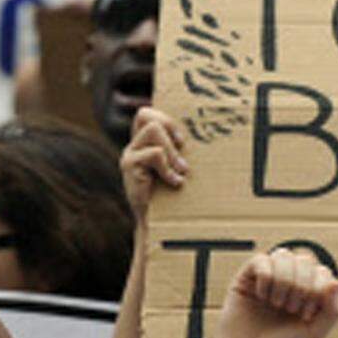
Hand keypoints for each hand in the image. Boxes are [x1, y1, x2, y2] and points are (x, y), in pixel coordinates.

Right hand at [121, 106, 187, 222]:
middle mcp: (133, 146)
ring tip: (180, 170)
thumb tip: (209, 133)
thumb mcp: (177, 168)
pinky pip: (155, 154)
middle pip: (144, 114)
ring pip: (153, 130)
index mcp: (143, 144)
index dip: (165, 118)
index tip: (182, 140)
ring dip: (172, 150)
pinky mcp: (129, 166)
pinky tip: (175, 182)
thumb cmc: (172, 195)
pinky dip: (169, 168)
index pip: (145, 114)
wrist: (157, 223)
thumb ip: (180, 152)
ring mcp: (129, 154)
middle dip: (168, 125)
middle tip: (182, 146)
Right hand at [212, 247, 337, 337]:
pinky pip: (261, 260)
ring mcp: (268, 278)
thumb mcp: (315, 334)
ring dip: (284, 281)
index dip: (318, 289)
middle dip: (302, 286)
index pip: (322, 272)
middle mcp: (289, 282)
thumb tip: (334, 281)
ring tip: (277, 304)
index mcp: (308, 293)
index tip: (306, 315)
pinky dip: (265, 277)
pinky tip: (261, 296)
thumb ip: (332, 310)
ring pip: (283, 254)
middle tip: (290, 310)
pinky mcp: (247, 278)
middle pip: (305, 260)